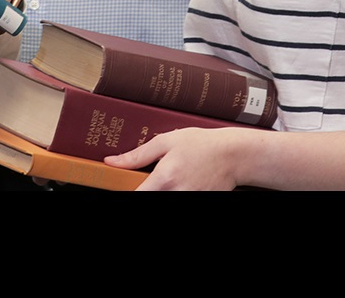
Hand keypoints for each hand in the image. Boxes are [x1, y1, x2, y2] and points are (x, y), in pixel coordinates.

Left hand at [104, 128, 242, 190]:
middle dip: (149, 188)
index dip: (129, 191)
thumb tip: (112, 162)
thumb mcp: (167, 141)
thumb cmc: (202, 145)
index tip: (130, 184)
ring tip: (175, 177)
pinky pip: (180, 200)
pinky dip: (178, 191)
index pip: (136, 195)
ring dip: (164, 190)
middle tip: (157, 176)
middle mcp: (176, 194)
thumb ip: (137, 155)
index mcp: (165, 178)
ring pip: (165, 200)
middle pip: (151, 198)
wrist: (233, 155)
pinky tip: (184, 182)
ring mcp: (189, 200)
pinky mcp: (198, 202)